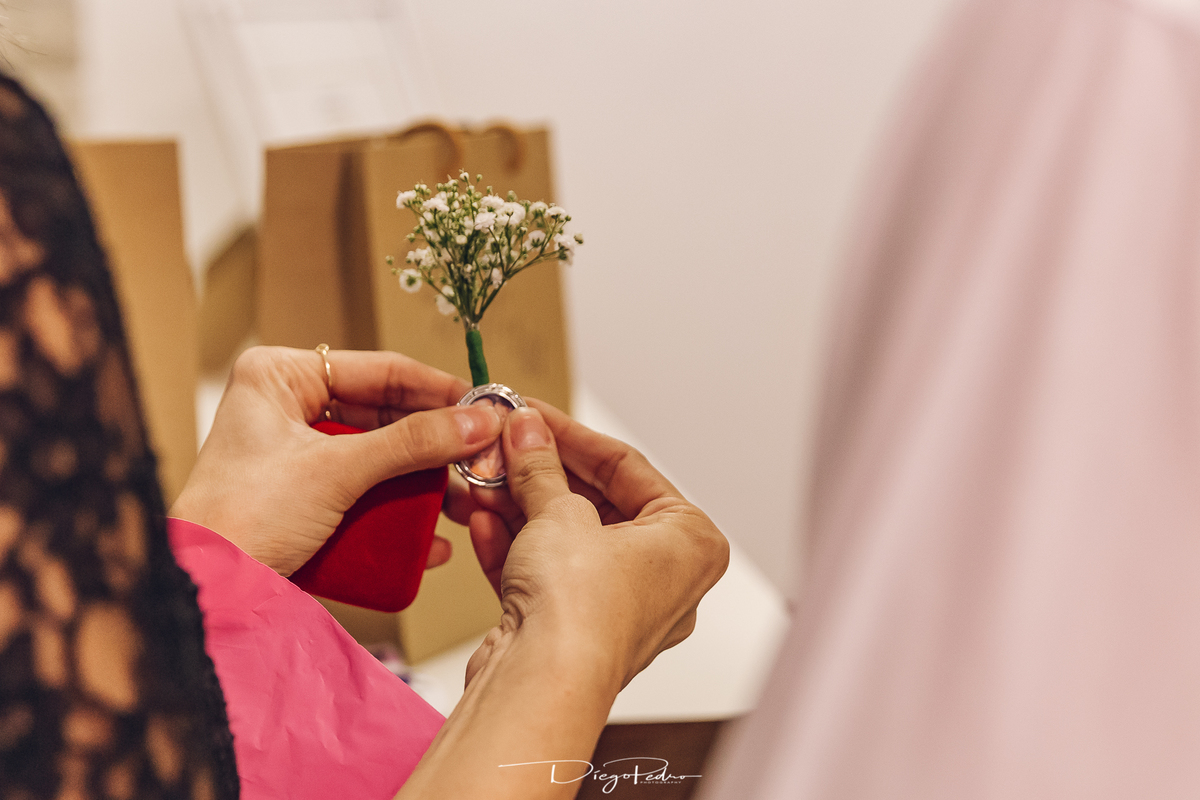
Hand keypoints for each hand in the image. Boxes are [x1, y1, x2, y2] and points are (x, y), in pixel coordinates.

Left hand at [170, 346, 502, 575]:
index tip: (485, 406)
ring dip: (424, 483)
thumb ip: (413, 443)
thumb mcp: (337, 472)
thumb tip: (477, 421)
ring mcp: (296, 452)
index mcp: (279, 376)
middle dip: (435, 444)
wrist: (207, 593)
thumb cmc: (242, 520)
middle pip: (385, 415)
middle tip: (480, 456)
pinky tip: (432, 538)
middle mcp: (287, 406)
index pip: (380, 370)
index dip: (438, 389)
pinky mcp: (306, 495)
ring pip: (381, 456)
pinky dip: (399, 512)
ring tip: (464, 501)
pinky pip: (366, 491)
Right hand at [460, 405, 728, 688]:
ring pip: (563, 540)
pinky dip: (513, 547)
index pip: (628, 469)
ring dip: (518, 507)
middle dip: (539, 474)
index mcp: (689, 543)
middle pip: (593, 504)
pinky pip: (544, 574)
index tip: (534, 415)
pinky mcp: (572, 631)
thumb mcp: (558, 512)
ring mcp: (617, 608)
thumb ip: (541, 465)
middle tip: (504, 443)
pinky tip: (481, 519)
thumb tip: (528, 429)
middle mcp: (662, 578)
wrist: (541, 686)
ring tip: (482, 478)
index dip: (572, 435)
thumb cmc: (581, 612)